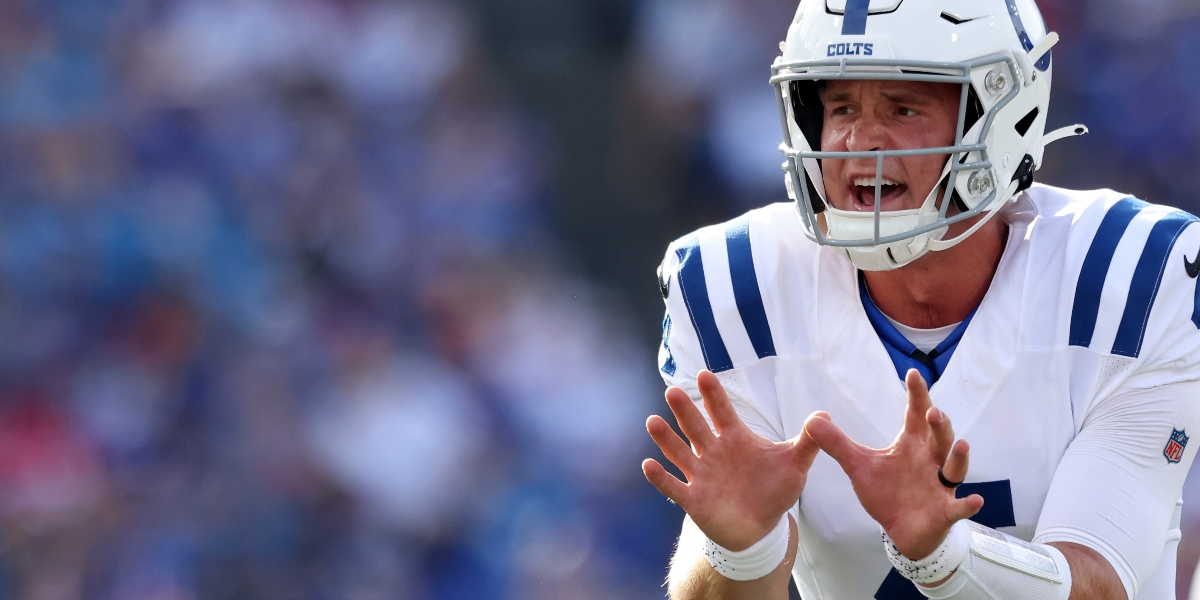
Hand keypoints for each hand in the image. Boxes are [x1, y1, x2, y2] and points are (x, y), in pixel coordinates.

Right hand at [642, 370, 824, 550]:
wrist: (761, 527)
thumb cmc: (774, 490)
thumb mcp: (794, 465)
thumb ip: (807, 441)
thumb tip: (824, 415)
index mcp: (735, 439)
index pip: (722, 412)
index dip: (714, 395)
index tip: (703, 374)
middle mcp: (713, 452)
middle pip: (697, 427)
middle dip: (685, 411)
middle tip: (673, 391)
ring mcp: (701, 475)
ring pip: (679, 453)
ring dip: (666, 439)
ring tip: (653, 422)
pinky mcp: (694, 499)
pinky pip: (674, 487)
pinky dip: (661, 478)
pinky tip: (649, 465)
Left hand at [803, 369, 983, 559]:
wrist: (900, 529)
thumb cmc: (887, 492)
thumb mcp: (858, 466)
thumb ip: (837, 444)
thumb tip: (812, 420)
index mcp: (912, 445)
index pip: (916, 415)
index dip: (916, 395)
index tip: (913, 374)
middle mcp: (930, 460)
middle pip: (939, 437)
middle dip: (938, 424)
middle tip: (932, 411)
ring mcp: (940, 485)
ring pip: (954, 467)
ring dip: (958, 458)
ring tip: (960, 445)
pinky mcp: (944, 510)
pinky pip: (958, 507)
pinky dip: (967, 505)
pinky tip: (974, 501)